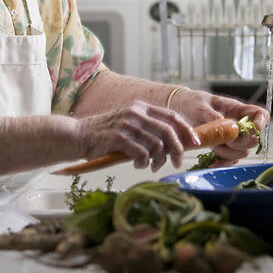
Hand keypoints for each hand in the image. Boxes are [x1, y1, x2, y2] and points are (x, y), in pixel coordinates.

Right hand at [74, 100, 201, 170]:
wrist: (77, 135)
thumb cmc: (105, 134)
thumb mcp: (129, 123)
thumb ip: (148, 128)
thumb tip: (175, 142)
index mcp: (141, 107)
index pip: (172, 116)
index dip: (187, 130)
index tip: (195, 143)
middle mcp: (136, 113)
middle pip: (168, 131)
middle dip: (177, 149)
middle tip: (177, 162)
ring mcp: (127, 125)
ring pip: (156, 145)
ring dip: (158, 159)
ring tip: (152, 165)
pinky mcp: (118, 138)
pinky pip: (142, 153)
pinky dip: (144, 162)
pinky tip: (138, 164)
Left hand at [170, 89, 268, 167]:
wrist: (180, 110)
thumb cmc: (192, 103)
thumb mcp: (200, 106)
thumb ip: (213, 116)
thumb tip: (226, 125)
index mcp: (237, 109)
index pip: (260, 115)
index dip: (260, 124)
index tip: (250, 129)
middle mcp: (238, 124)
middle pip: (253, 139)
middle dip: (241, 142)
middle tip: (225, 139)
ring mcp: (231, 137)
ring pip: (242, 151)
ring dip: (230, 153)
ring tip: (213, 147)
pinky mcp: (222, 147)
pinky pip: (230, 159)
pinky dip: (223, 163)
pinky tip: (213, 164)